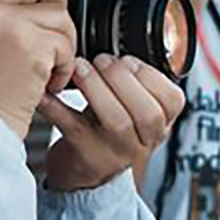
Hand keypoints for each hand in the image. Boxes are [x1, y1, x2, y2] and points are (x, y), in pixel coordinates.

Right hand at [0, 0, 77, 140]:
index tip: (28, 21)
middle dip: (49, 16)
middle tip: (44, 44)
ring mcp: (1, 21)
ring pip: (57, 14)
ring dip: (61, 45)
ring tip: (45, 70)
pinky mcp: (28, 43)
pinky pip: (64, 43)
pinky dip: (63, 68)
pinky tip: (46, 85)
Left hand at [39, 54, 185, 191]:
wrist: (82, 175)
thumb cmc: (104, 133)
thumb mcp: (129, 112)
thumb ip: (132, 85)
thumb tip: (115, 44)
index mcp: (156, 127)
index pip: (173, 102)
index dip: (152, 77)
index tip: (130, 60)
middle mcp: (140, 142)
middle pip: (148, 113)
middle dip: (124, 80)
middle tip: (102, 60)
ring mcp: (114, 153)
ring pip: (117, 121)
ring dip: (97, 89)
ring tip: (80, 68)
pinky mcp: (85, 156)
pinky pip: (73, 126)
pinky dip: (56, 105)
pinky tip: (46, 91)